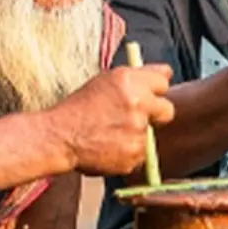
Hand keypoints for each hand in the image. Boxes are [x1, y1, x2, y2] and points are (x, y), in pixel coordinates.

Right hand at [47, 65, 174, 176]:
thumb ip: (137, 77)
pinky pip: (140, 153)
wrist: (59, 137)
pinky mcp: (134, 153)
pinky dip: (128, 152)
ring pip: (151, 134)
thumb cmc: (78, 108)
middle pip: (167, 110)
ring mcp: (138, 131)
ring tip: (111, 134)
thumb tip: (166, 74)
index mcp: (130, 81)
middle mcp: (138, 104)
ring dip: (136, 135)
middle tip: (135, 118)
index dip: (155, 90)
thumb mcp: (105, 82)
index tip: (148, 95)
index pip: (163, 81)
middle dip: (155, 114)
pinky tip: (109, 147)